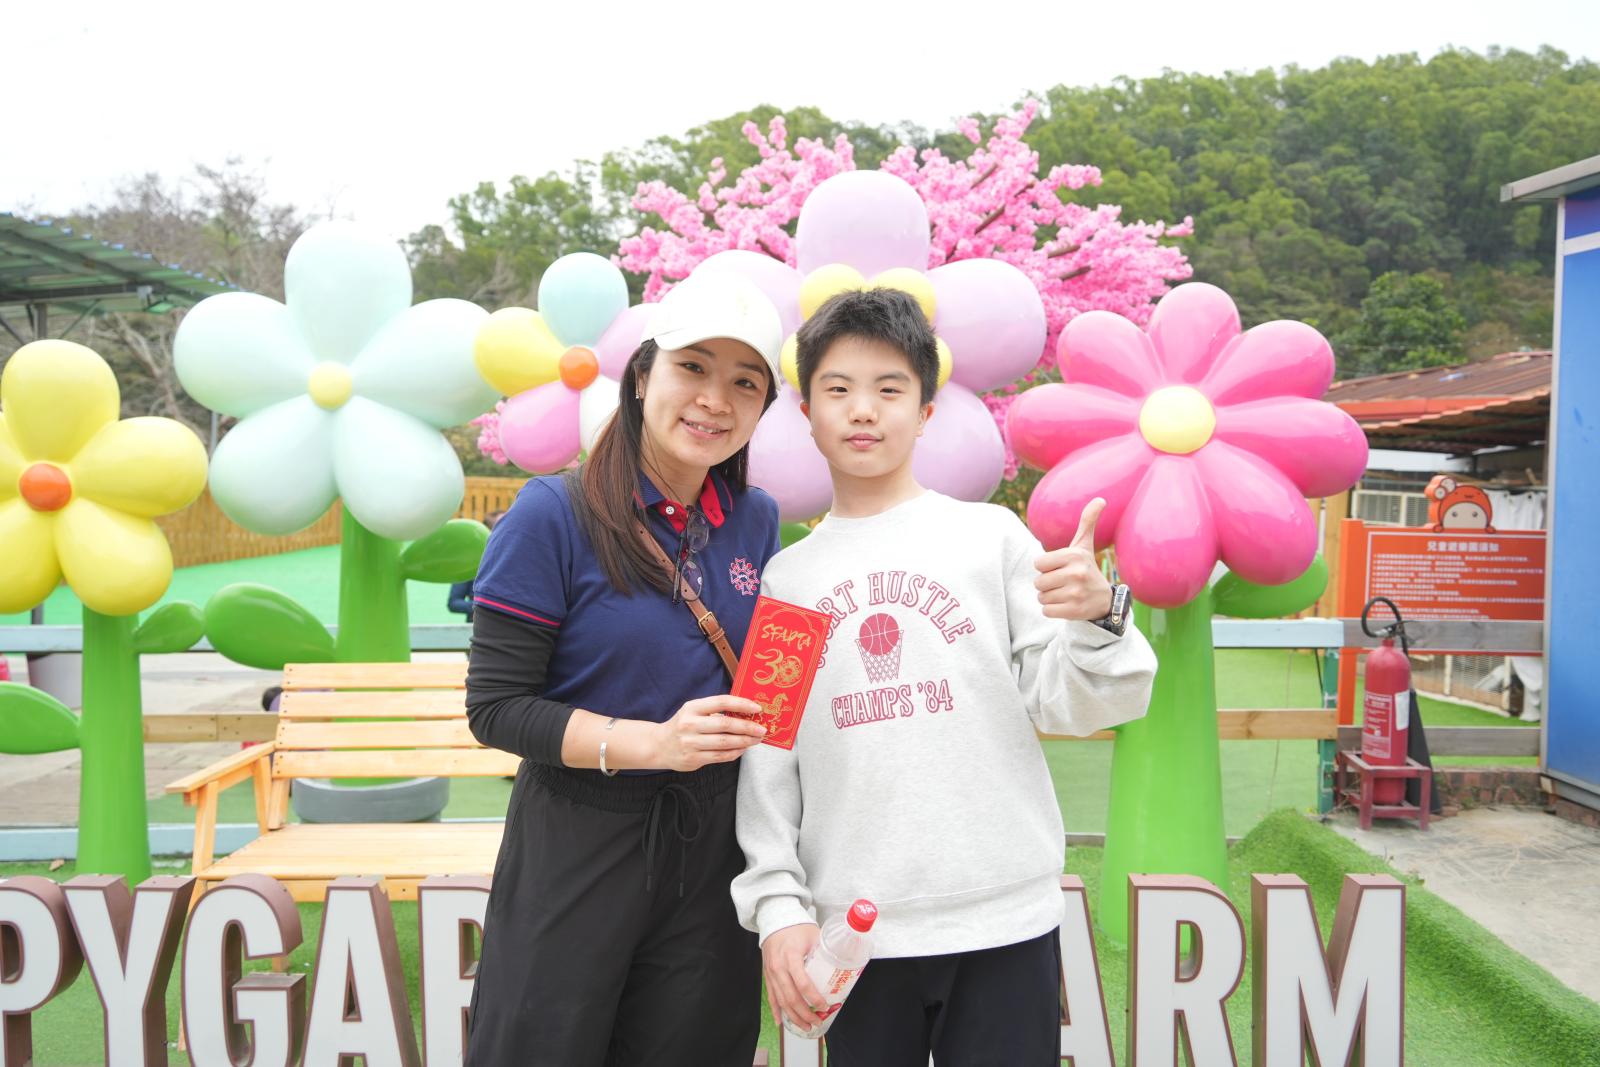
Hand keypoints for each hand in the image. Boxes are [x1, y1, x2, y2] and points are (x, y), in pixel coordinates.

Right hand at [652, 695, 766, 771]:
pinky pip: (720, 756)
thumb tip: (745, 713)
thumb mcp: (693, 712)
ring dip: (744, 741)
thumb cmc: (683, 725)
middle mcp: (690, 724)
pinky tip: (743, 749)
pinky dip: (735, 753)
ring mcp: (690, 743)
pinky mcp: (693, 759)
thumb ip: (715, 711)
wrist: (659, 746)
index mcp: (692, 708)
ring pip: (725, 743)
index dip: (741, 704)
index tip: (757, 708)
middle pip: (725, 724)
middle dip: (747, 727)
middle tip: (762, 729)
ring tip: (756, 740)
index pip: (721, 702)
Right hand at [762, 923, 823, 1029]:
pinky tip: (781, 1022)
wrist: (775, 918)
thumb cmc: (796, 927)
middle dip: (804, 1014)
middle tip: (816, 1022)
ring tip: (805, 1026)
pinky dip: (776, 1010)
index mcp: (791, 956)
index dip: (814, 998)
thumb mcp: (814, 935)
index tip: (824, 1006)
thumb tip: (842, 966)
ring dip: (793, 1016)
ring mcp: (771, 972)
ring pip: (781, 1000)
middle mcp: (778, 967)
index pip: (802, 983)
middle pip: (791, 997)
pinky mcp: (767, 975)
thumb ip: (825, 951)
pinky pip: (771, 996)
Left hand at [1034, 497, 1113, 620]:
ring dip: (1049, 597)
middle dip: (1046, 584)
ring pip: (1041, 597)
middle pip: (1038, 582)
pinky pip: (1046, 611)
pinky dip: (1052, 610)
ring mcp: (1076, 594)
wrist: (1104, 601)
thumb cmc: (1086, 569)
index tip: (1060, 568)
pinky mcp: (1074, 611)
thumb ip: (1087, 522)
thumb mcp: (1084, 545)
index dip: (1046, 568)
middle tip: (1063, 583)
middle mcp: (1076, 574)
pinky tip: (1066, 605)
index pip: (1038, 564)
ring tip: (1065, 593)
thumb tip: (1100, 499)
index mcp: (1074, 556)